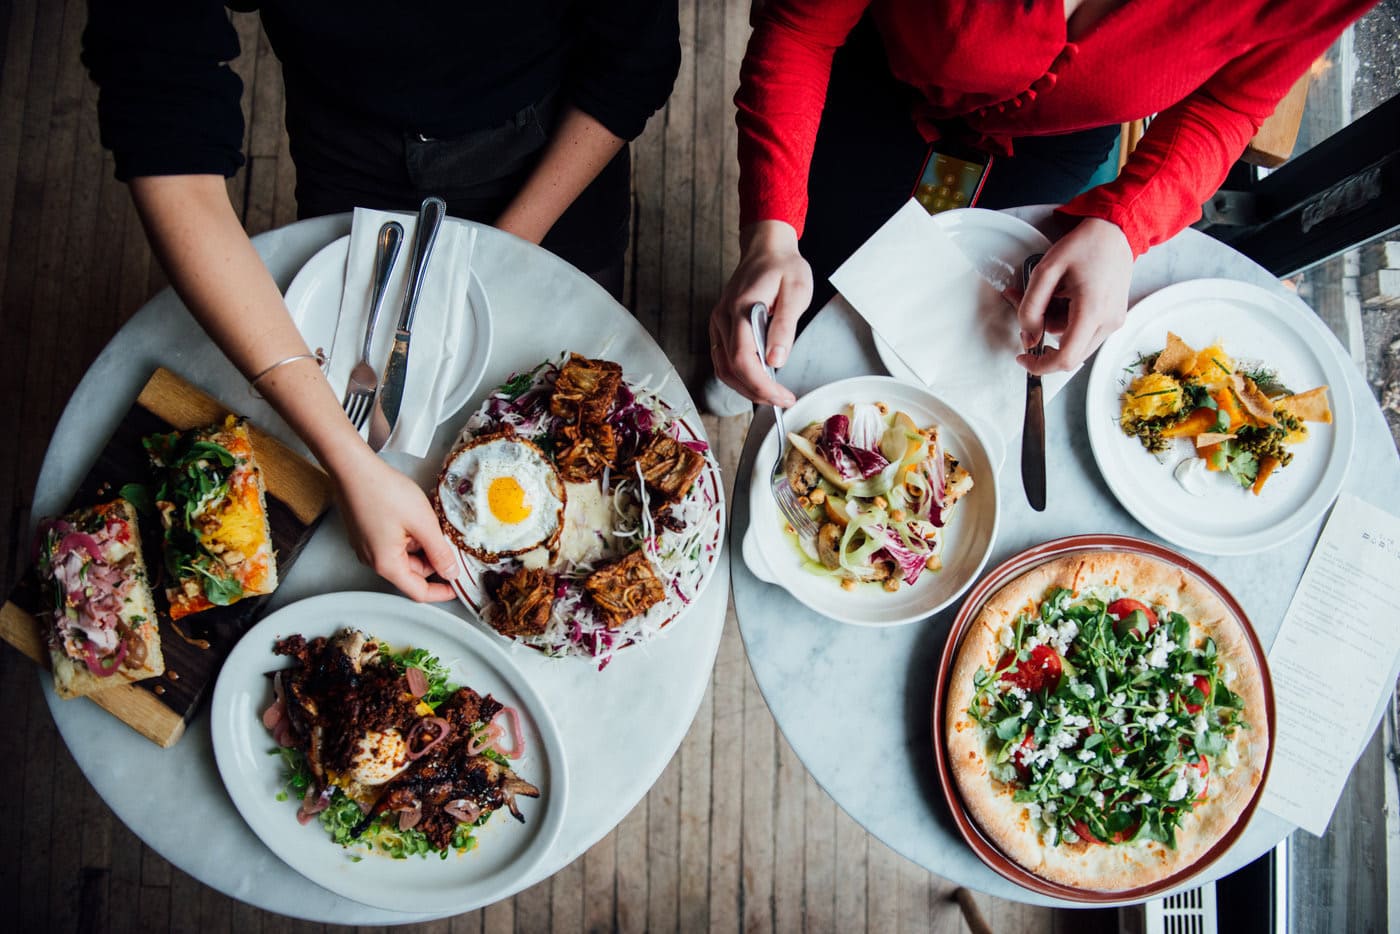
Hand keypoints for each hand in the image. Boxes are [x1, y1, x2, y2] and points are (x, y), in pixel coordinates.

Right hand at [332, 449, 459, 601]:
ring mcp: (367, 547)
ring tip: (432, 524)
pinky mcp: (365, 534)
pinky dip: (409, 538)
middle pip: (411, 573)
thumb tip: (451, 573)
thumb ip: (440, 552)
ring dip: (422, 547)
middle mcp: (373, 560)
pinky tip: (416, 518)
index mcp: (386, 564)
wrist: (354, 468)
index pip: (418, 592)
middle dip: (433, 562)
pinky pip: (393, 544)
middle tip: (450, 542)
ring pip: (403, 557)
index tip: (457, 586)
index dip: (441, 592)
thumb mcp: (423, 523)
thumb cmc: (384, 492)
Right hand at [708, 220, 811, 405]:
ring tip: (772, 394)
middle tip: (783, 400)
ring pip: (723, 369)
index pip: (742, 360)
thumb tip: (776, 360)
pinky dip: (739, 376)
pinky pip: (723, 359)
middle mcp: (723, 318)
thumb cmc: (784, 267)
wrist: (766, 248)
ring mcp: (718, 323)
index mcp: (741, 310)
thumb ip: (785, 327)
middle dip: (756, 392)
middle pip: (730, 370)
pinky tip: (759, 380)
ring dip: (746, 388)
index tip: (783, 397)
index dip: (762, 385)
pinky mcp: (720, 326)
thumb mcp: (796, 292)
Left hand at [1015, 218, 1133, 374]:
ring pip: (1073, 341)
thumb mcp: (1045, 272)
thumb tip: (1029, 337)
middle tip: (1028, 309)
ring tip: (1049, 292)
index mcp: (1093, 312)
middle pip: (1068, 352)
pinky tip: (1063, 295)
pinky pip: (1084, 330)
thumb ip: (1031, 308)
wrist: (1114, 233)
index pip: (1066, 359)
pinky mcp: (1114, 318)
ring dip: (1053, 324)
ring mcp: (1114, 322)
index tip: (1022, 358)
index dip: (1040, 365)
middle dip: (1043, 336)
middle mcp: (1109, 323)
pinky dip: (1067, 318)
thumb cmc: (1083, 246)